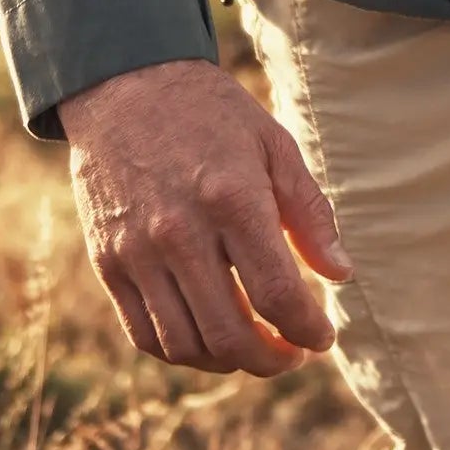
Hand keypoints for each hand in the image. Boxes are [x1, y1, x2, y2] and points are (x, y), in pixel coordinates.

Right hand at [52, 58, 355, 376]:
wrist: (124, 87)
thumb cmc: (211, 116)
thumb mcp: (274, 145)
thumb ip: (310, 214)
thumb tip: (342, 275)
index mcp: (232, 199)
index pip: (277, 294)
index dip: (307, 330)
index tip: (323, 337)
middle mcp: (180, 233)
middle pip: (231, 334)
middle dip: (273, 360)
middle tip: (293, 353)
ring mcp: (137, 252)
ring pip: (186, 345)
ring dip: (229, 362)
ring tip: (254, 349)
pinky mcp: (107, 262)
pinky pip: (144, 333)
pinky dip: (182, 352)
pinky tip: (209, 341)